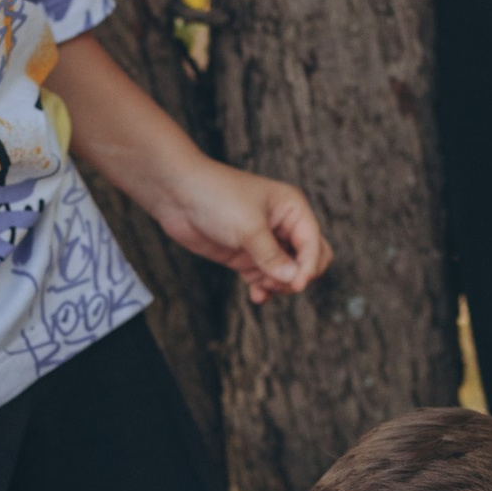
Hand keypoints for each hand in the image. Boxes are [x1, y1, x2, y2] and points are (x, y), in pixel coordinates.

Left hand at [150, 154, 330, 306]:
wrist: (177, 194)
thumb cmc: (216, 196)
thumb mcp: (248, 227)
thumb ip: (272, 256)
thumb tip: (294, 280)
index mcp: (293, 208)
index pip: (314, 244)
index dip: (309, 267)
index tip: (295, 284)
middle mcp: (283, 225)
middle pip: (309, 259)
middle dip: (297, 276)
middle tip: (276, 282)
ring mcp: (264, 242)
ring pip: (287, 273)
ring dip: (278, 284)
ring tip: (260, 284)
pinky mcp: (246, 255)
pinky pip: (265, 278)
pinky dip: (264, 289)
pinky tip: (256, 296)